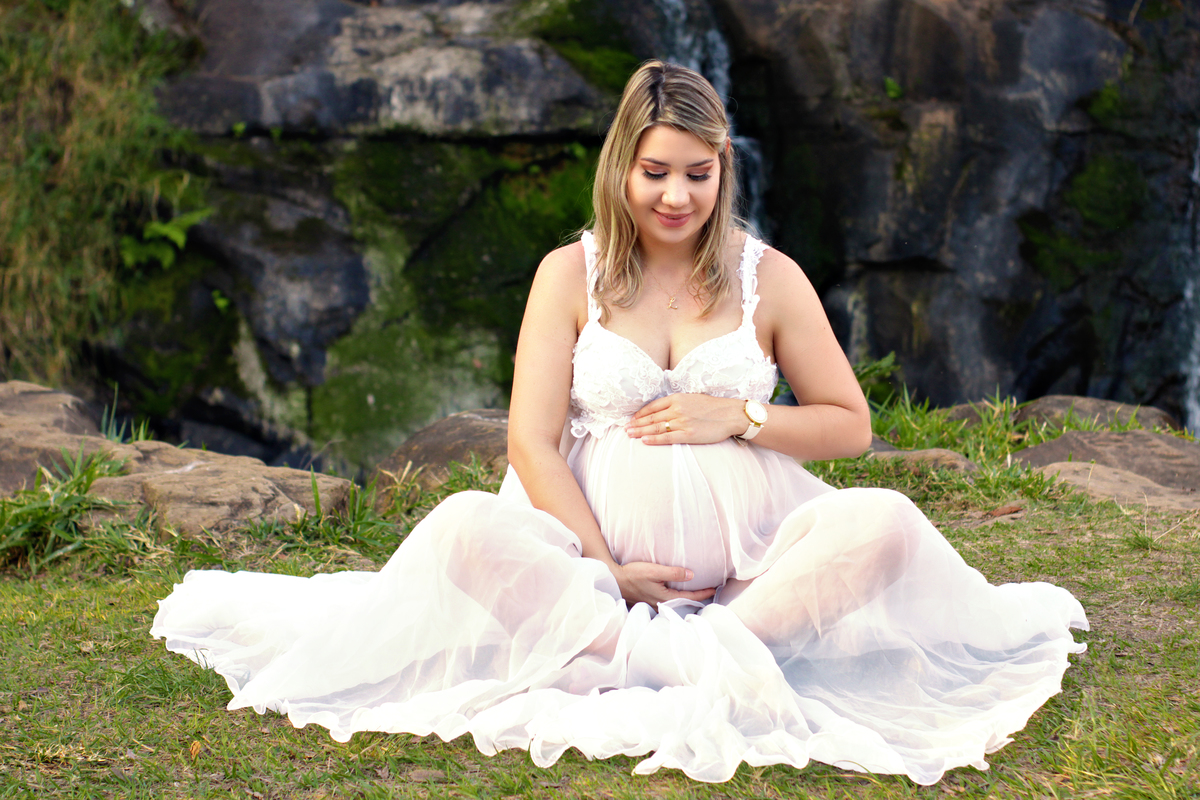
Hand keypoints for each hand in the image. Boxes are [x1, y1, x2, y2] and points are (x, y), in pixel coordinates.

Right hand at [611, 561, 717, 607]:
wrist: (614, 580)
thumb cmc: (633, 575)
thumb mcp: (654, 571)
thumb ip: (673, 573)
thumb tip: (692, 575)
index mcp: (665, 598)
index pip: (689, 596)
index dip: (703, 592)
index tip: (714, 587)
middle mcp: (661, 604)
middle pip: (684, 602)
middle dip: (698, 597)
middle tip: (710, 591)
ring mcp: (655, 605)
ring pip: (677, 603)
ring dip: (688, 598)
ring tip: (698, 593)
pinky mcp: (649, 601)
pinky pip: (668, 602)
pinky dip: (677, 598)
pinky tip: (678, 594)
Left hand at [625, 393, 746, 444]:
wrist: (731, 414)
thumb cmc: (713, 407)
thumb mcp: (692, 398)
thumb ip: (678, 402)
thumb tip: (664, 409)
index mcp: (678, 398)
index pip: (653, 406)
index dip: (640, 413)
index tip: (632, 418)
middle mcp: (677, 409)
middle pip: (651, 417)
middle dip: (636, 423)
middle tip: (625, 428)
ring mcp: (682, 422)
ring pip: (656, 427)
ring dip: (640, 431)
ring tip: (629, 434)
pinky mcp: (688, 434)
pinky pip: (666, 438)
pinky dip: (653, 439)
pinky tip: (644, 440)